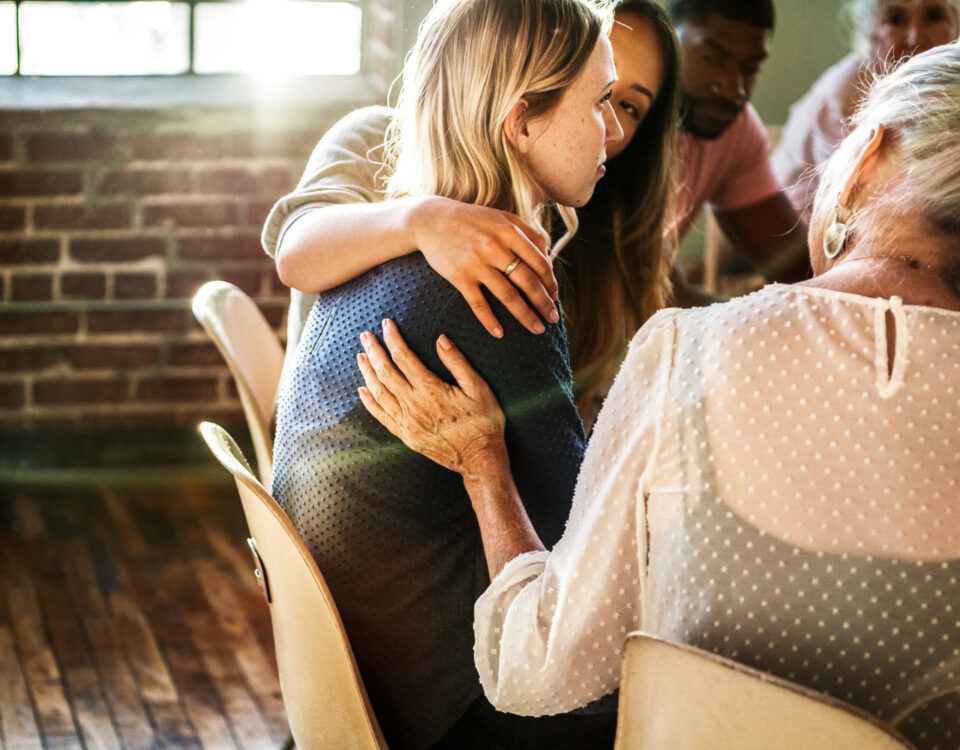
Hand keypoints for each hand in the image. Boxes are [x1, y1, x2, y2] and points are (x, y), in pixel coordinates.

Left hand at [356, 318, 507, 478]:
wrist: (480, 459)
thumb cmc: (484, 423)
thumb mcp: (478, 388)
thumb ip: (457, 363)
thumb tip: (440, 340)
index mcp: (431, 390)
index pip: (404, 358)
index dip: (393, 339)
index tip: (386, 325)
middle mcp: (414, 406)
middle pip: (386, 372)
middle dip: (374, 351)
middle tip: (365, 336)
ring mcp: (407, 422)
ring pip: (379, 392)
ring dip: (368, 372)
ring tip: (360, 356)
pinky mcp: (406, 436)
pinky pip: (381, 416)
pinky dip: (369, 402)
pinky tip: (362, 390)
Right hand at [409, 197, 559, 337]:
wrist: (431, 220)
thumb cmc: (472, 220)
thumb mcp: (502, 217)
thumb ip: (527, 233)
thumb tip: (548, 259)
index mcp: (509, 231)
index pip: (539, 262)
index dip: (550, 282)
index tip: (555, 296)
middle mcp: (494, 246)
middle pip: (528, 281)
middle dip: (544, 303)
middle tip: (553, 318)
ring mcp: (476, 262)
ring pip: (508, 295)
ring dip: (526, 315)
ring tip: (537, 329)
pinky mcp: (459, 276)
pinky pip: (478, 303)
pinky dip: (489, 320)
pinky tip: (500, 333)